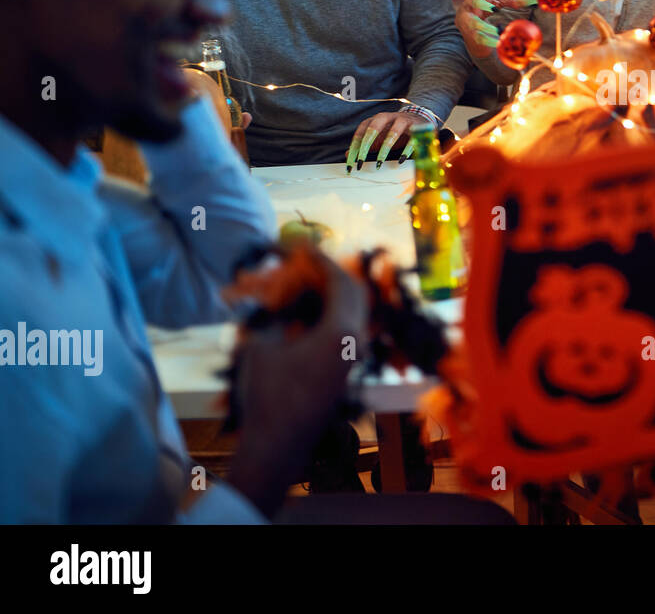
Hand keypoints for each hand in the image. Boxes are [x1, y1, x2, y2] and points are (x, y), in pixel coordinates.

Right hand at [225, 248, 366, 515]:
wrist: (277, 445)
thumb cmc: (266, 394)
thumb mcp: (259, 345)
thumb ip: (270, 312)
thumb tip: (276, 290)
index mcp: (341, 332)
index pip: (340, 281)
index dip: (320, 260)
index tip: (303, 247)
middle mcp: (356, 342)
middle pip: (353, 292)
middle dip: (329, 274)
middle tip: (305, 263)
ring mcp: (354, 357)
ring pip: (350, 312)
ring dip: (328, 295)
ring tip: (299, 286)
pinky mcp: (346, 370)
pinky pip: (344, 330)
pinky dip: (327, 315)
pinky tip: (302, 314)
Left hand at [346, 109, 425, 171]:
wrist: (418, 120)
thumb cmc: (395, 130)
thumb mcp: (378, 137)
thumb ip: (364, 145)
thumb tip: (347, 155)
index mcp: (375, 120)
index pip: (360, 133)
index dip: (354, 148)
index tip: (350, 163)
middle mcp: (387, 117)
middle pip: (373, 128)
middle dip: (366, 145)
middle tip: (360, 162)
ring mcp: (402, 121)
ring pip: (393, 133)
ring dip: (385, 149)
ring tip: (379, 163)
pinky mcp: (416, 127)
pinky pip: (411, 139)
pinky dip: (405, 150)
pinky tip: (400, 160)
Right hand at [454, 0, 537, 60]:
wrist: (475, 30)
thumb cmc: (489, 10)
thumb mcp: (501, 2)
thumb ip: (516, 1)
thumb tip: (537, 0)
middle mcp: (470, 6)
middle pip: (472, 0)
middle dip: (481, 4)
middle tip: (494, 8)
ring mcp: (467, 20)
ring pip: (474, 22)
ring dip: (486, 27)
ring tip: (498, 30)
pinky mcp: (469, 34)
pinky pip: (478, 37)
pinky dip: (488, 40)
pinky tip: (497, 43)